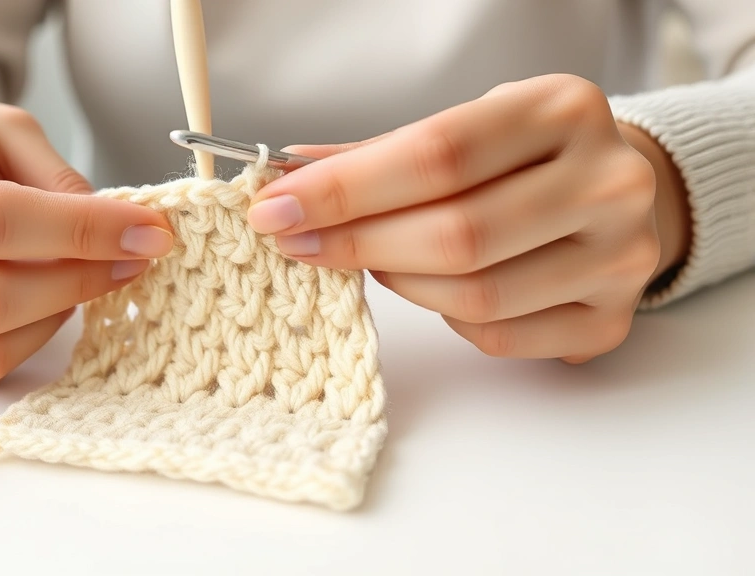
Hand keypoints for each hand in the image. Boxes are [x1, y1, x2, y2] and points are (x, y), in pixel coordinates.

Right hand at [0, 95, 172, 386]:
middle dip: (77, 284)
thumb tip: (123, 235)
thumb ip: (60, 180)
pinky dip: (28, 342)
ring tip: (78, 279)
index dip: (80, 233)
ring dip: (55, 318)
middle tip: (126, 262)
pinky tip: (41, 303)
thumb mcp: (8, 131)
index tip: (148, 233)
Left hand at [248, 74, 691, 362]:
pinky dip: (446, 319)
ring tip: (374, 259)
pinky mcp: (611, 319)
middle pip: (456, 234)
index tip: (277, 207)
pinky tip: (435, 288)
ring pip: (474, 296)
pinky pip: (497, 336)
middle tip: (299, 243)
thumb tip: (287, 178)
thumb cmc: (522, 158)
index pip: (437, 155)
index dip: (346, 189)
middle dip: (357, 244)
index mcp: (563, 110)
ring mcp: (619, 257)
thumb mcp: (463, 130)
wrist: (615, 191)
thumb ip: (379, 154)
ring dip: (400, 282)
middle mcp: (608, 181)